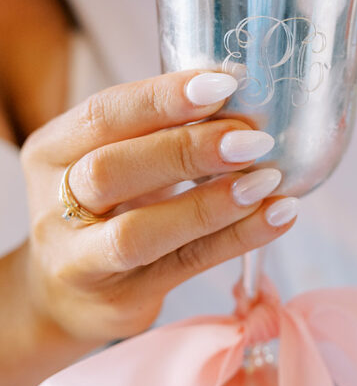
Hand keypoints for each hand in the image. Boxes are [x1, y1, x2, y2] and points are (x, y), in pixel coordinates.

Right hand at [19, 71, 297, 343]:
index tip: (223, 83)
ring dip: (211, 204)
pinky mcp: (119, 302)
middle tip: (251, 138)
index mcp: (51, 152)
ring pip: (140, 232)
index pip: (101, 115)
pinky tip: (276, 216)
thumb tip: (241, 98)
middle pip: (109, 171)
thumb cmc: (101, 208)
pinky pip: (183, 266)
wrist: (60, 298)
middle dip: (185, 150)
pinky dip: (236, 240)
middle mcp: (54, 206)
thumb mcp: (108, 159)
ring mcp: (80, 261)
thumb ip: (155, 131)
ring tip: (267, 180)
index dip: (162, 98)